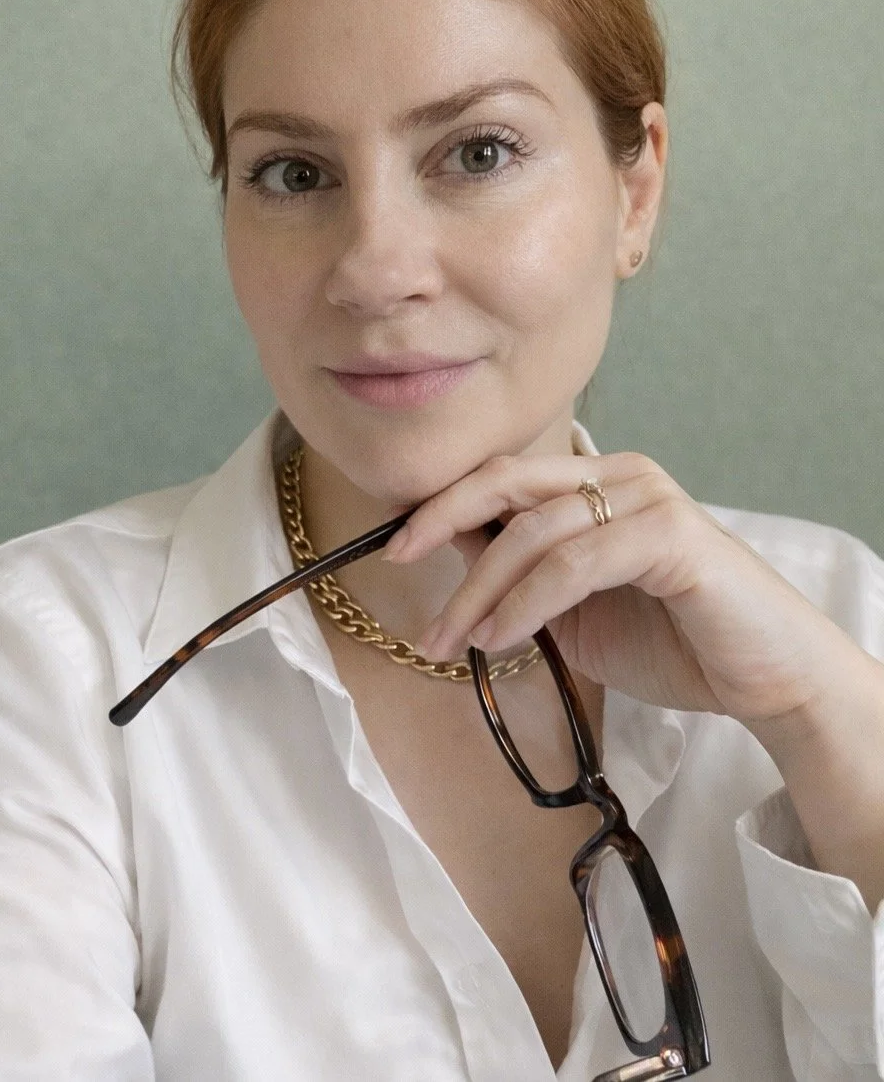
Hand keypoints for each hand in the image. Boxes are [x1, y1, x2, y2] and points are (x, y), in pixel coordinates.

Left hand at [381, 449, 857, 724]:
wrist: (762, 681)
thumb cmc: (671, 641)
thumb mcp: (572, 609)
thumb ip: (523, 574)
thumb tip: (453, 547)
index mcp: (598, 483)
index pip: (505, 477)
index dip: (444, 503)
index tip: (394, 543)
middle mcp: (622, 476)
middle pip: (509, 481)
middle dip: (443, 519)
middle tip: (397, 559)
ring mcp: (649, 499)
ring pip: (536, 529)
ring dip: (482, 588)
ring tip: (453, 638)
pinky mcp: (672, 535)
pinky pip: (578, 562)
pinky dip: (528, 600)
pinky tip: (501, 636)